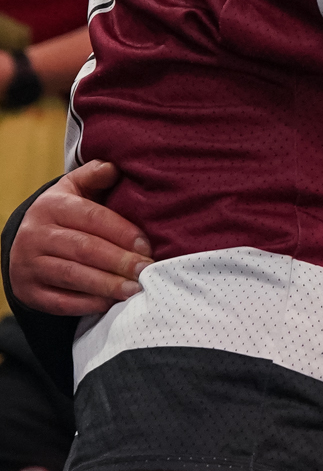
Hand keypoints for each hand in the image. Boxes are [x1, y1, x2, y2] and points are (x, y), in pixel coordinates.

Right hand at [9, 160, 151, 315]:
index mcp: (51, 206)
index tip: (147, 246)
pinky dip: (86, 303)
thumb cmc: (67, 213)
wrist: (26, 242)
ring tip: (134, 288)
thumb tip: (114, 167)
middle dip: (119, 261)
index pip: (92, 218)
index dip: (122, 232)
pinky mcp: (27, 290)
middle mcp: (34, 235)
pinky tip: (110, 302)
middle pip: (84, 248)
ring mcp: (28, 264)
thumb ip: (94, 176)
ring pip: (72, 275)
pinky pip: (58, 300)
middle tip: (146, 270)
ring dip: (107, 284)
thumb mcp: (76, 188)